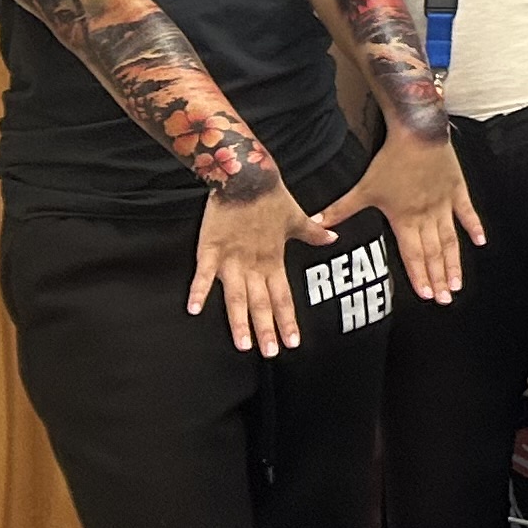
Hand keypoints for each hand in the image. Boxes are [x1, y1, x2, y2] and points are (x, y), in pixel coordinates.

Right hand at [191, 181, 338, 355]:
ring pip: (236, 295)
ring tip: (243, 344)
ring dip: (239, 320)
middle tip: (270, 353)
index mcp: (275, 259)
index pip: (283, 297)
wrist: (246, 174)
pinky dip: (199, 290)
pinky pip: (203, 273)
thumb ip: (312, 233)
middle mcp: (255, 263)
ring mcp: (232, 257)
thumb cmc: (272, 197)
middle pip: (260, 303)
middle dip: (266, 329)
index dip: (287, 320)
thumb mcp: (298, 216)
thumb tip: (333, 237)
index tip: (293, 343)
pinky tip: (194, 309)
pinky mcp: (211, 247)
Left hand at [321, 126, 479, 302]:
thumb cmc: (390, 161)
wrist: (417, 133)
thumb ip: (340, 209)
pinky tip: (481, 242)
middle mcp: (426, 216)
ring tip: (458, 283)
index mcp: (404, 218)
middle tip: (446, 299)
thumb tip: (315, 223)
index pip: (413, 254)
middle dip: (439, 277)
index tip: (426, 295)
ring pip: (451, 239)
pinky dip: (474, 227)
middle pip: (434, 253)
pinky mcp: (456, 189)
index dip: (419, 275)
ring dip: (454, 262)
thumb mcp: (363, 188)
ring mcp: (444, 203)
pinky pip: (467, 212)